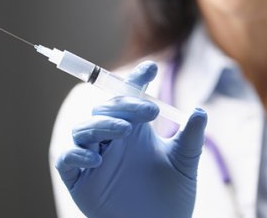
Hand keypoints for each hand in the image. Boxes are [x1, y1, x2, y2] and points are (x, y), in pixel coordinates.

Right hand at [55, 61, 206, 217]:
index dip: (136, 81)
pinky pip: (67, 159)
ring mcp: (94, 157)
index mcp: (135, 130)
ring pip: (83, 128)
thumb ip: (190, 138)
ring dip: (101, 124)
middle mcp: (112, 139)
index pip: (130, 98)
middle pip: (105, 108)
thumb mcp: (184, 164)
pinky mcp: (79, 179)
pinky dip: (77, 153)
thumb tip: (199, 110)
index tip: (151, 68)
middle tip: (149, 111)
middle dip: (123, 104)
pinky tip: (97, 158)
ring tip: (125, 131)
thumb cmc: (170, 197)